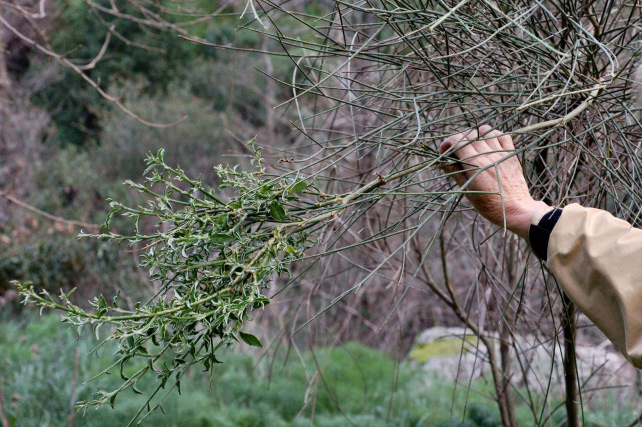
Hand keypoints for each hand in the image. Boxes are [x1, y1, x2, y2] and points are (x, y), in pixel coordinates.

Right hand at [439, 125, 548, 239]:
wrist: (515, 209)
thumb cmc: (488, 204)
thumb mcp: (467, 190)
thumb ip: (455, 172)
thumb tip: (443, 161)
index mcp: (474, 164)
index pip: (456, 141)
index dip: (447, 143)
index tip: (444, 151)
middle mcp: (488, 155)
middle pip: (469, 134)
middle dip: (459, 139)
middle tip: (456, 150)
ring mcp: (501, 153)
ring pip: (486, 130)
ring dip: (475, 135)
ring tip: (473, 145)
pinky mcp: (511, 154)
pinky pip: (503, 135)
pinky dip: (493, 135)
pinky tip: (489, 144)